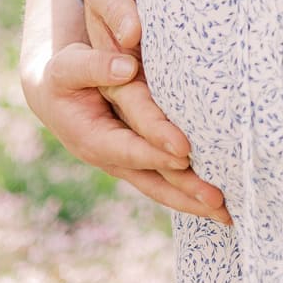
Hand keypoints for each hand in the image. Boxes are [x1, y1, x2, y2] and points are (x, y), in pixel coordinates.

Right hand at [20, 40, 230, 220]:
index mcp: (93, 138)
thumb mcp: (68, 68)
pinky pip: (166, 180)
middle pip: (152, 179)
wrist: (54, 94)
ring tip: (228, 215)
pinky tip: (216, 201)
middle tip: (220, 201)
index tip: (186, 153)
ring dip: (194, 202)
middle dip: (186, 192)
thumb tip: (127, 67)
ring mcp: (125, 163)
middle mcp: (111, 158)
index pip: (129, 148)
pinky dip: (189, 191)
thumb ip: (95, 66)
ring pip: (162, 187)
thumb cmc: (63, 76)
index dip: (156, 150)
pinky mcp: (138, 159)